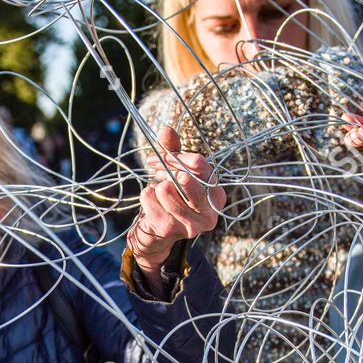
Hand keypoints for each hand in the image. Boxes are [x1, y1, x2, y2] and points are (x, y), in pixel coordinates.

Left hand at [130, 126, 224, 293]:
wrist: (156, 233)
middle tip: (157, 171)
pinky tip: (152, 205)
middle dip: (166, 170)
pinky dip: (146, 197)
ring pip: (166, 188)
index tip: (162, 156)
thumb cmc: (170, 198)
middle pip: (185, 177)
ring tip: (158, 191)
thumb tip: (167, 129)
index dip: (178, 157)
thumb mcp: (173, 171)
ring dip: (156, 186)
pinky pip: (150, 199)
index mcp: (216, 194)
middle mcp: (210, 211)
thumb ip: (172, 150)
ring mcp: (192, 224)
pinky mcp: (171, 229)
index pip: (200, 165)